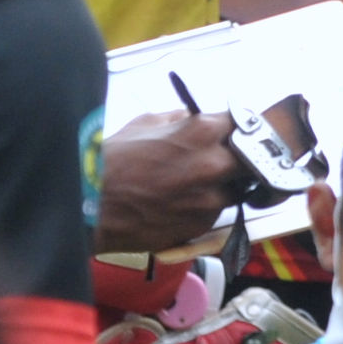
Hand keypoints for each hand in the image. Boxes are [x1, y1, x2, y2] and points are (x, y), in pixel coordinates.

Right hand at [96, 109, 241, 252]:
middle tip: (230, 159)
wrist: (89, 205)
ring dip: (224, 185)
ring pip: (236, 189)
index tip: (239, 132)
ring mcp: (211, 198)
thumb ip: (179, 120)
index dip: (242, 129)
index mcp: (202, 132)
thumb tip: (195, 119)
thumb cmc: (112, 160)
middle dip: (245, 158)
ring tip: (197, 184)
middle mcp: (214, 165)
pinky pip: (215, 212)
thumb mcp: (144, 124)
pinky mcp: (202, 225)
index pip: (245, 124)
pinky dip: (204, 207)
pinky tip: (180, 203)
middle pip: (253, 160)